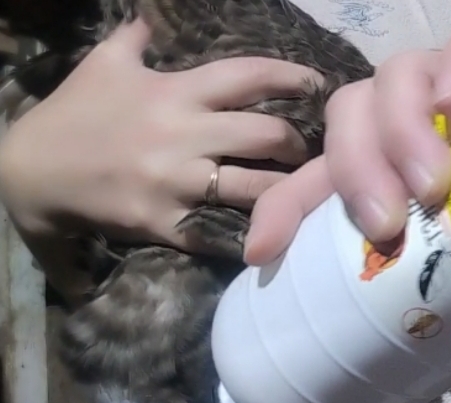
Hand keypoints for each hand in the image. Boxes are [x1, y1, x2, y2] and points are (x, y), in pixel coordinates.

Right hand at [0, 17, 321, 296]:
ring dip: (288, 190)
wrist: (31, 173)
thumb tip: (151, 14)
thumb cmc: (74, 115)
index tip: (318, 86)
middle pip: (267, 134)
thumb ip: (136, 38)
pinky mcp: (165, 222)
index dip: (292, 78)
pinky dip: (252, 233)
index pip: (248, 76)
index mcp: (175, 92)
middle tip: (314, 151)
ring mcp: (175, 182)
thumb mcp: (104, 65)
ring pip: (255, 187)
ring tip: (305, 191)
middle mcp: (182, 134)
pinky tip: (275, 232)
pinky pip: (222, 232)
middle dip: (300, 142)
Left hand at [249, 15, 450, 365]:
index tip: (265, 251)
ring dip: (400, 131)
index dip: (285, 209)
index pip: (318, 177)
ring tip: (433, 185)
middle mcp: (406, 115)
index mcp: (388, 162)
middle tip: (387, 227)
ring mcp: (448, 77)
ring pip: (394, 77)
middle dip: (356, 173)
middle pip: (348, 120)